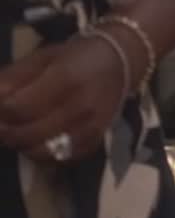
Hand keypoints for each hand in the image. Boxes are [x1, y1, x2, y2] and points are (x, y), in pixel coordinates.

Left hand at [0, 35, 128, 162]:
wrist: (120, 64)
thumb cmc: (76, 56)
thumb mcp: (41, 58)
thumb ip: (12, 78)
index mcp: (64, 80)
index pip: (17, 108)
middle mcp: (79, 108)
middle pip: (26, 134)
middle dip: (5, 131)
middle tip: (1, 123)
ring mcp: (90, 128)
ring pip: (41, 152)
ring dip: (21, 145)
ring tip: (17, 132)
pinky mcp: (95, 142)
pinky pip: (60, 160)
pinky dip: (43, 154)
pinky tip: (38, 141)